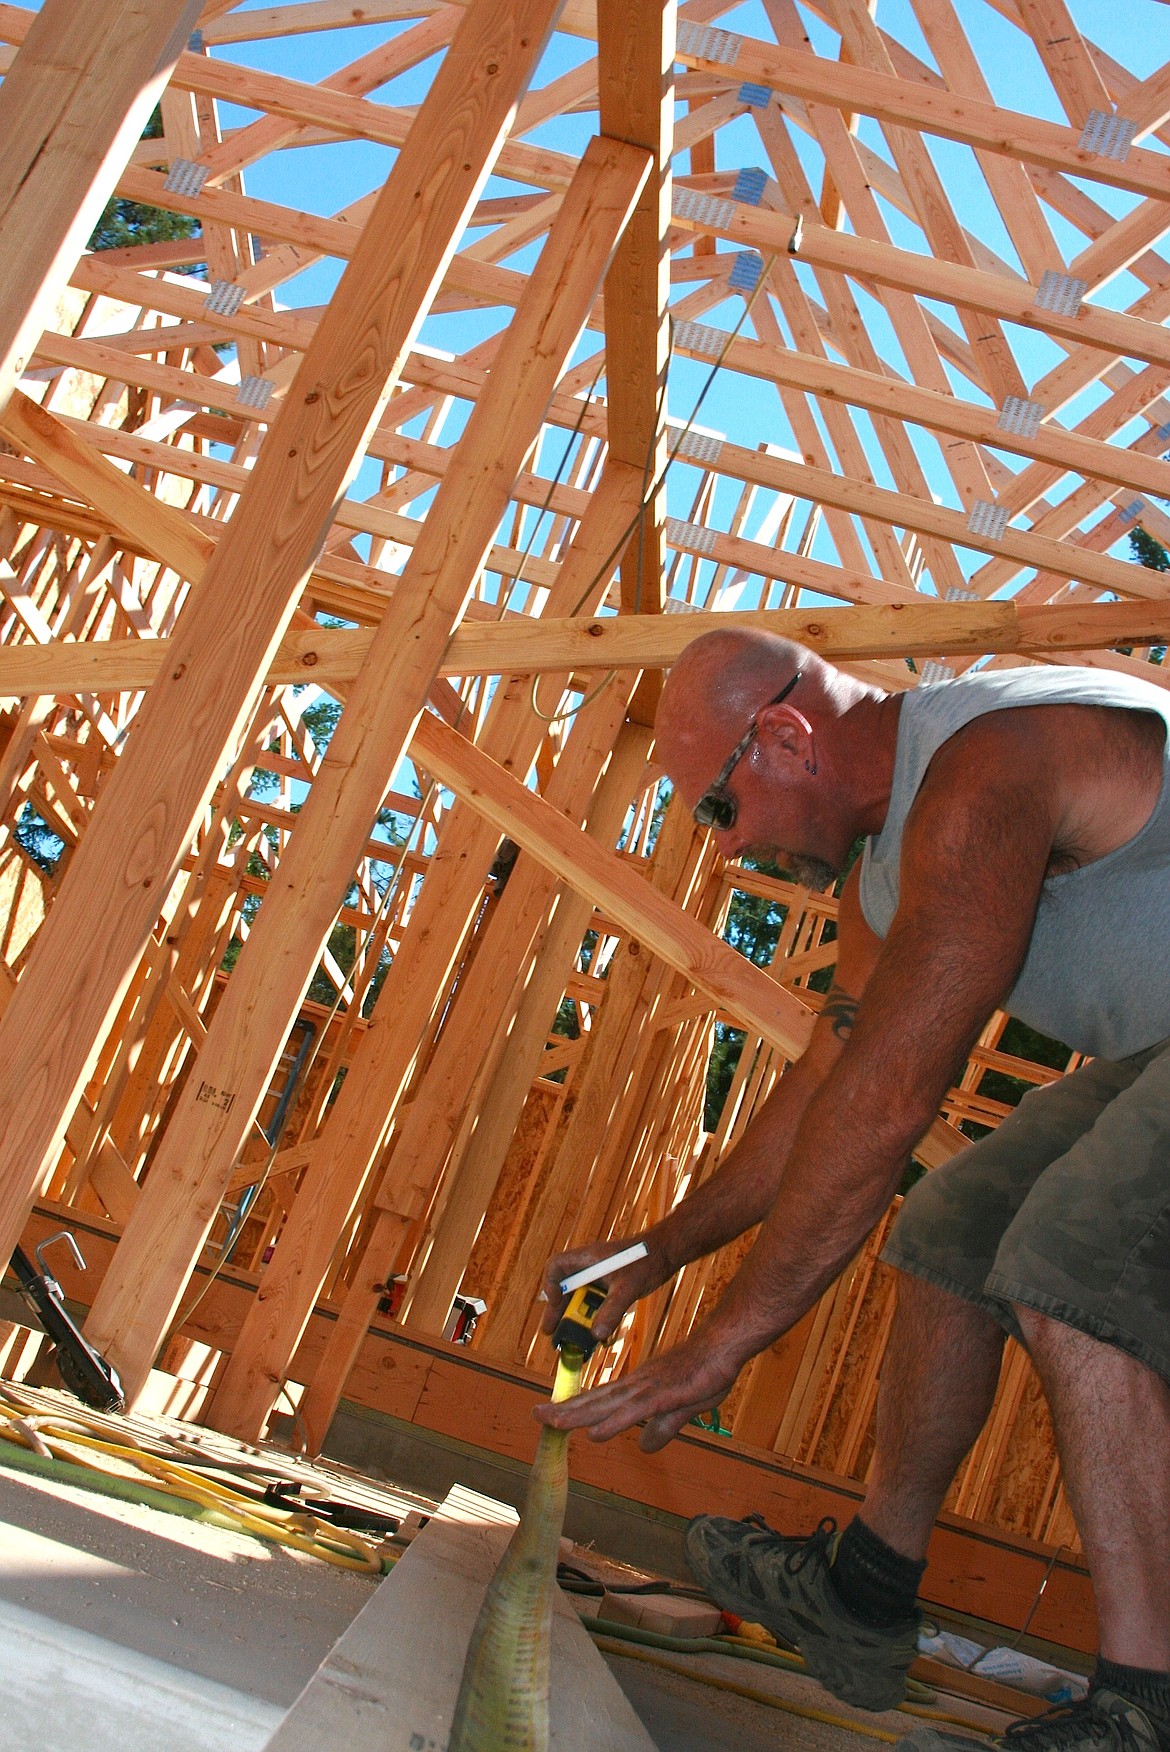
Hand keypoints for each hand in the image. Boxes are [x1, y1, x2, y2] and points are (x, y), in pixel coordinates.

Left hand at [534, 1328, 743, 1452]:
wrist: (722, 1347)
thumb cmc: (704, 1371)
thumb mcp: (682, 1408)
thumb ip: (662, 1427)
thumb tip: (643, 1445)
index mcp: (637, 1389)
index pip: (599, 1401)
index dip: (575, 1409)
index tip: (551, 1415)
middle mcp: (636, 1387)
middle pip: (595, 1401)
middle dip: (565, 1410)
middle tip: (535, 1416)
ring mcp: (647, 1390)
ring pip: (606, 1406)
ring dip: (578, 1415)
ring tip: (552, 1423)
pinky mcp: (663, 1396)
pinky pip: (633, 1412)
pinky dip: (613, 1422)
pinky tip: (596, 1432)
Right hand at [539, 1235, 660, 1347]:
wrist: (666, 1254)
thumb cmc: (646, 1260)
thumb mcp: (628, 1288)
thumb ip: (612, 1310)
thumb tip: (596, 1335)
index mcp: (587, 1258)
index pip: (556, 1267)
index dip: (551, 1285)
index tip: (556, 1302)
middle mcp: (588, 1267)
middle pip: (564, 1288)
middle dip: (558, 1310)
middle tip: (551, 1332)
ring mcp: (598, 1277)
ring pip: (578, 1298)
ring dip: (573, 1317)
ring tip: (568, 1339)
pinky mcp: (608, 1287)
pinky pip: (593, 1303)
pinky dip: (591, 1317)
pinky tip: (593, 1334)